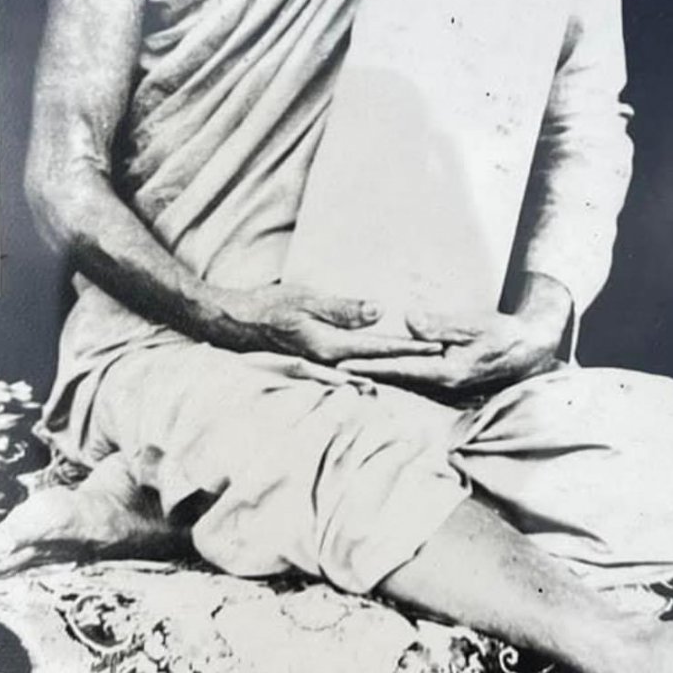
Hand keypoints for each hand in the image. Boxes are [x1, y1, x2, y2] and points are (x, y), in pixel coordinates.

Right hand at [217, 283, 442, 367]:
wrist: (233, 324)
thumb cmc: (268, 306)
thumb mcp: (306, 299)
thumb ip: (342, 309)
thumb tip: (379, 312)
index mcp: (330, 347)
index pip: (379, 349)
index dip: (409, 347)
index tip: (435, 347)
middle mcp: (328, 364)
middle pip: (377, 366)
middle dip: (408, 363)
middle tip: (438, 359)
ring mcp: (321, 368)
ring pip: (365, 372)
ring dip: (391, 370)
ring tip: (419, 369)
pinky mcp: (314, 366)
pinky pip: (348, 373)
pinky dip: (368, 372)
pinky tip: (379, 374)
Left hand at [337, 276, 572, 396]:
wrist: (528, 352)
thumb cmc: (503, 336)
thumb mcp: (474, 325)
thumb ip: (441, 325)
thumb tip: (409, 320)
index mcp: (445, 373)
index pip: (397, 369)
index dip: (368, 365)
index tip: (341, 363)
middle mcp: (441, 387)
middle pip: (393, 380)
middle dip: (363, 373)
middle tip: (329, 368)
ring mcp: (444, 389)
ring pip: (401, 382)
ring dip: (375, 375)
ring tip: (345, 369)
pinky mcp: (447, 383)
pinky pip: (413, 379)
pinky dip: (393, 374)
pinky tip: (377, 369)